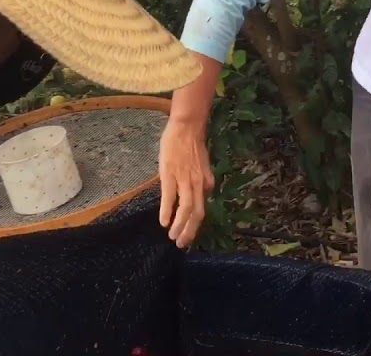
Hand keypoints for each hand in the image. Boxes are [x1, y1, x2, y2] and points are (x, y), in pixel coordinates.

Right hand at [158, 119, 213, 247]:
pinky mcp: (171, 175)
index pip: (202, 208)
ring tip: (173, 237)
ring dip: (180, 226)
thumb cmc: (191, 144)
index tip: (187, 233)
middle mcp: (199, 184)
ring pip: (186, 210)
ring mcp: (185, 180)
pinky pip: (170, 198)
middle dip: (189, 231)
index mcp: (206, 183)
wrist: (186, 127)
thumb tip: (199, 192)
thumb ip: (200, 180)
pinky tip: (163, 222)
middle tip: (181, 243)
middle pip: (197, 214)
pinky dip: (168, 212)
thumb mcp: (201, 166)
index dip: (194, 223)